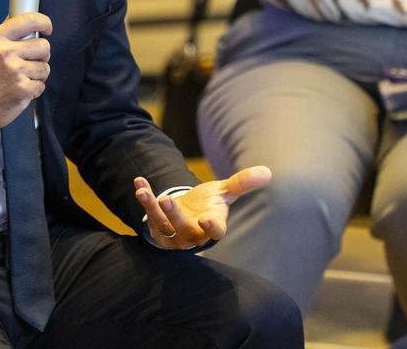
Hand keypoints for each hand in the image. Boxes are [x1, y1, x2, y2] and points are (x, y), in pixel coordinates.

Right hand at [0, 12, 52, 130]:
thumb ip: (0, 34)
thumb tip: (16, 19)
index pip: (28, 21)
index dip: (43, 22)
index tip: (47, 27)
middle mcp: (5, 52)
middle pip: (43, 46)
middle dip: (41, 54)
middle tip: (31, 61)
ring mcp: (15, 71)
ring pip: (45, 67)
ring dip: (37, 74)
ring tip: (21, 78)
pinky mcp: (23, 89)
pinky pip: (41, 85)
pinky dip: (33, 89)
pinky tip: (19, 90)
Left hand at [133, 166, 271, 249]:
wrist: (187, 214)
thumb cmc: (208, 204)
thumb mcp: (223, 192)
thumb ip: (242, 182)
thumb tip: (267, 171)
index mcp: (212, 227)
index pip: (215, 232)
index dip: (212, 227)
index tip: (207, 219)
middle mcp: (193, 235)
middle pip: (184, 230)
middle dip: (175, 217)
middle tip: (166, 200)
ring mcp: (174, 235)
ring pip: (163, 226)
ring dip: (152, 209)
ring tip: (144, 193)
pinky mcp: (158, 231)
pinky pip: (148, 215)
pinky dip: (144, 198)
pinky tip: (139, 182)